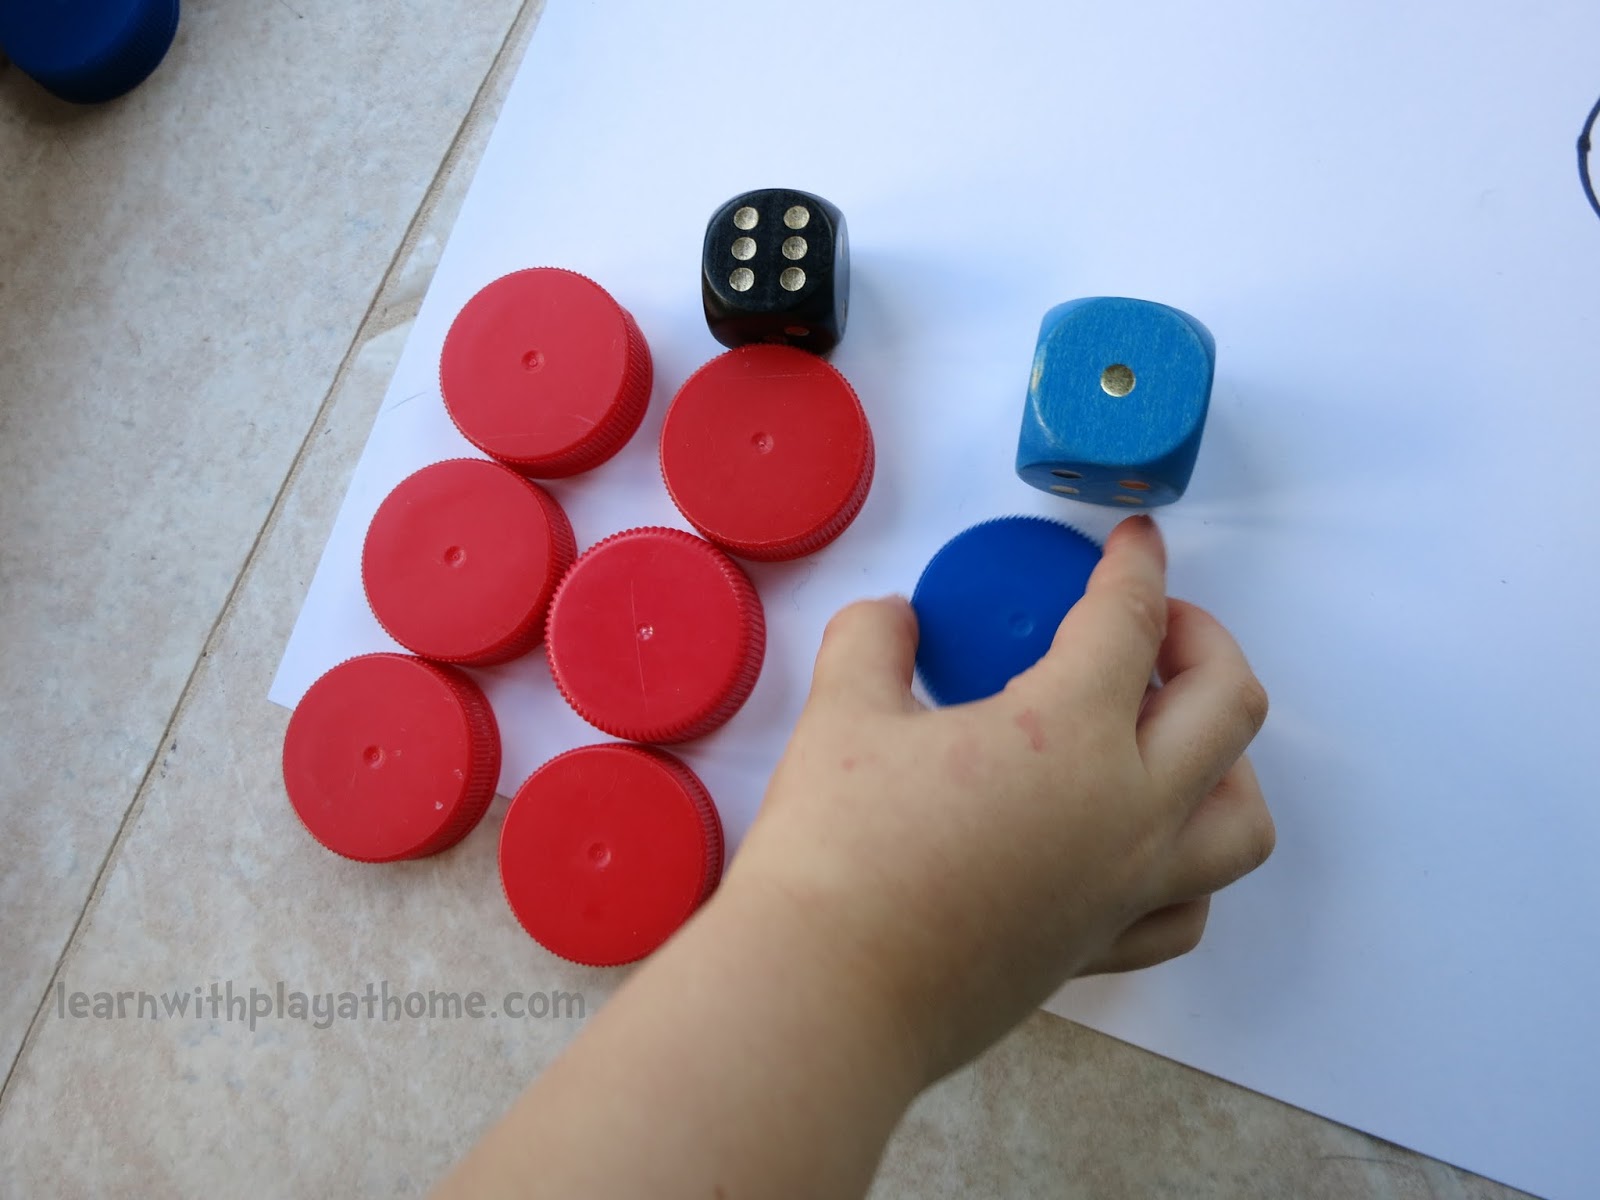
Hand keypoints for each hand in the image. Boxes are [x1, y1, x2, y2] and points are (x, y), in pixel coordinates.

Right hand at [726, 514, 1273, 1082]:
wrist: (822, 995)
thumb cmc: (835, 853)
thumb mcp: (842, 716)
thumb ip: (875, 642)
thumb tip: (893, 620)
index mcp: (1070, 734)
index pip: (1130, 622)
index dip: (1138, 565)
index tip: (1138, 542)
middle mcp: (1126, 812)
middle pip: (1229, 707)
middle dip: (1205, 642)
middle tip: (1154, 626)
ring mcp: (1123, 891)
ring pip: (1241, 822)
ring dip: (1226, 762)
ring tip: (1169, 738)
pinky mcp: (1096, 951)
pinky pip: (1186, 908)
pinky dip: (1186, 866)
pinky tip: (1137, 842)